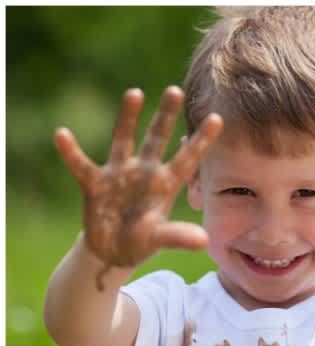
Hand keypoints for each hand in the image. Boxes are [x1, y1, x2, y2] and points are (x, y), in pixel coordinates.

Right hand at [54, 86, 222, 288]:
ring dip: (128, 118)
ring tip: (135, 92)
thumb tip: (203, 240)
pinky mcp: (94, 183)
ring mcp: (119, 174)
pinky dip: (71, 151)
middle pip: (157, 139)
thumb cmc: (143, 241)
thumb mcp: (160, 239)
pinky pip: (81, 165)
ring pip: (123, 140)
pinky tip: (62, 134)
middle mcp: (144, 173)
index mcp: (166, 184)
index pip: (188, 159)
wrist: (113, 251)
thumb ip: (178, 236)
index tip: (217, 118)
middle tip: (176, 90)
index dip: (201, 140)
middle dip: (166, 116)